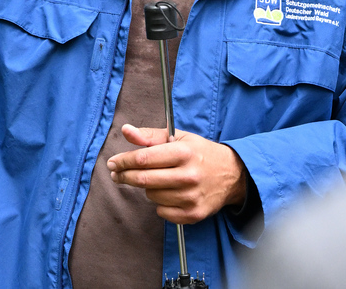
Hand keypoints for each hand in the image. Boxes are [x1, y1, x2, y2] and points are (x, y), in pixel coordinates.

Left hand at [107, 124, 247, 223]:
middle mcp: (188, 175)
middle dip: (125, 176)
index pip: (144, 158)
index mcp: (184, 152)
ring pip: (151, 196)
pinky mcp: (193, 214)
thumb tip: (126, 130)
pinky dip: (160, 203)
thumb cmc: (201, 153)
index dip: (123, 161)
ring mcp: (191, 197)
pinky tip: (168, 193)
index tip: (113, 162)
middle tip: (117, 174)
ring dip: (147, 188)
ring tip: (157, 180)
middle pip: (144, 180)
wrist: (232, 175)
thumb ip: (150, 136)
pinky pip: (161, 212)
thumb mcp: (179, 137)